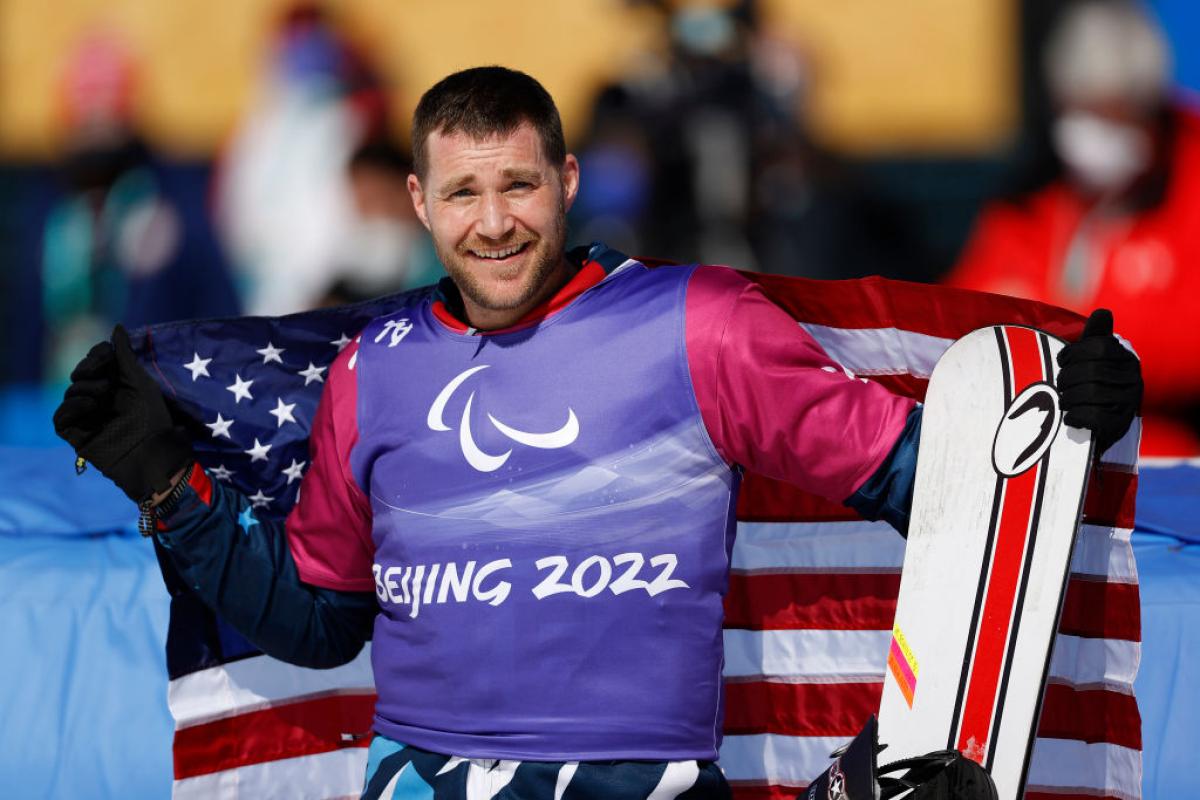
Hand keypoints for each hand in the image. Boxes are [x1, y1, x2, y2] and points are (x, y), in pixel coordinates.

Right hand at [53, 324, 192, 503]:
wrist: (150, 453)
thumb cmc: (152, 418)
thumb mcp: (139, 382)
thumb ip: (124, 356)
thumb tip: (116, 327)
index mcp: (116, 384)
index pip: (95, 361)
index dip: (97, 355)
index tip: (108, 355)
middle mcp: (100, 397)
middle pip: (80, 374)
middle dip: (89, 370)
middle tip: (105, 380)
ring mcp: (87, 415)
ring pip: (70, 392)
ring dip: (84, 389)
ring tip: (103, 395)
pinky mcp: (76, 433)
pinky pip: (61, 416)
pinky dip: (72, 408)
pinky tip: (89, 406)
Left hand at [1056, 308, 1142, 454]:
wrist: (1101, 423)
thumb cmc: (1093, 384)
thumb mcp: (1095, 358)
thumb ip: (1096, 336)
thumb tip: (1103, 312)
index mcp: (1126, 359)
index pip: (1099, 346)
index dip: (1074, 352)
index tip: (1063, 360)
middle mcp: (1133, 379)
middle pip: (1091, 371)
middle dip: (1067, 378)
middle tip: (1060, 385)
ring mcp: (1129, 403)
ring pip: (1090, 394)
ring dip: (1068, 398)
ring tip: (1064, 400)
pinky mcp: (1120, 425)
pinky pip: (1094, 417)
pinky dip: (1076, 416)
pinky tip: (1071, 417)